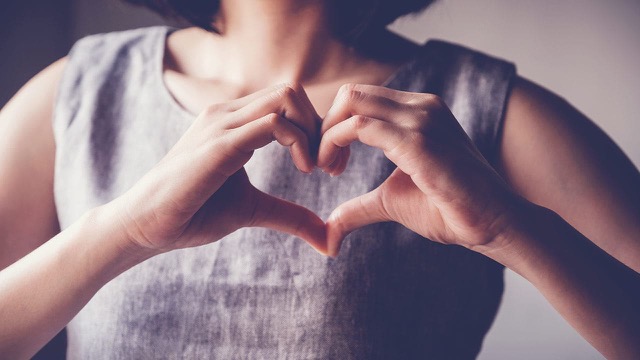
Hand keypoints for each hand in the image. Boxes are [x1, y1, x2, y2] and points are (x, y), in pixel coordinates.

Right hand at [112, 83, 326, 253]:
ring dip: (313, 131)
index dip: (316, 129)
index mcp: (234, 122)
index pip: (288, 101)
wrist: (145, 226)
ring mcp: (222, 125)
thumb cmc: (193, 213)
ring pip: (286, 97)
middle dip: (321, 126)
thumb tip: (327, 238)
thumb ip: (290, 215)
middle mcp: (227, 114)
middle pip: (292, 92)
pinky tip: (303, 169)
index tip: (328, 165)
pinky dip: (299, 142)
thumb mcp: (253, 210)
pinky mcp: (219, 145)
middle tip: (329, 165)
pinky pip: (272, 124)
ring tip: (315, 167)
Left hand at [319, 84, 522, 255]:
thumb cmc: (450, 209)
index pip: (361, 99)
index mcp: (418, 112)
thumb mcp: (392, 201)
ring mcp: (422, 119)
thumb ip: (359, 207)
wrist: (494, 223)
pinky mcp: (419, 141)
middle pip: (352, 93)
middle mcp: (420, 106)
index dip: (335, 127)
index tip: (329, 163)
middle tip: (323, 164)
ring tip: (328, 169)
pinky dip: (335, 143)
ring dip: (327, 135)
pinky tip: (335, 171)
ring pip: (352, 103)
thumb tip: (329, 231)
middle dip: (325, 126)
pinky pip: (361, 126)